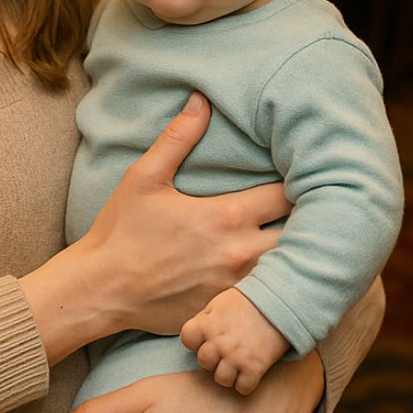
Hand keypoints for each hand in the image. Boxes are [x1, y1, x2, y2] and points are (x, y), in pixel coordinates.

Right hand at [68, 93, 291, 339]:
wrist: (101, 290)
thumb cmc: (121, 232)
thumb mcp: (144, 177)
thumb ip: (178, 138)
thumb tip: (201, 100)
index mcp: (227, 216)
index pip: (288, 195)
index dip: (300, 183)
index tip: (302, 176)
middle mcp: (240, 254)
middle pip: (301, 236)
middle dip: (309, 221)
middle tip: (311, 209)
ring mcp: (237, 288)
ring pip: (290, 271)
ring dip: (296, 254)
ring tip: (302, 241)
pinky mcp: (228, 311)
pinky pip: (267, 300)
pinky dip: (276, 286)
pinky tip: (276, 276)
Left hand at [180, 289, 288, 395]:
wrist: (281, 301)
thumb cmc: (249, 300)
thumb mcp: (221, 302)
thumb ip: (206, 318)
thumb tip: (198, 331)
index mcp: (208, 324)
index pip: (187, 339)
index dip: (195, 340)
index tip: (205, 339)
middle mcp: (219, 342)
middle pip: (204, 362)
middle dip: (214, 358)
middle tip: (225, 352)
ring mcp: (236, 357)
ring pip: (221, 379)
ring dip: (228, 374)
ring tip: (237, 365)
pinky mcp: (255, 367)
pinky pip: (243, 388)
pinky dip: (246, 384)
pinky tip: (250, 373)